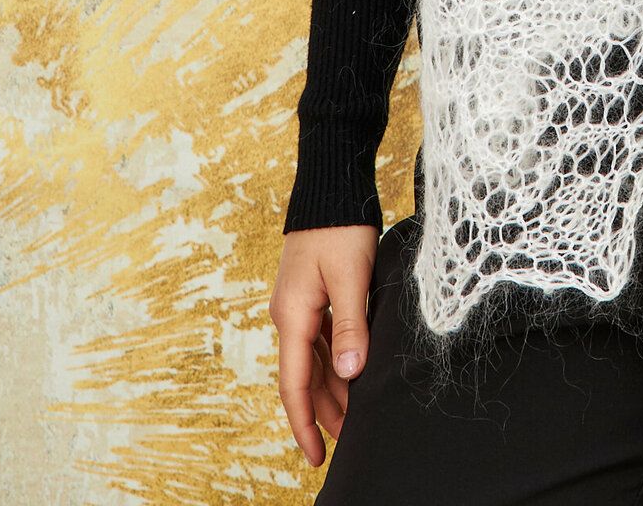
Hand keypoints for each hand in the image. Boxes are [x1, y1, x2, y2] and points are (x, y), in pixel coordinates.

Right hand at [269, 225, 379, 465]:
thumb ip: (351, 325)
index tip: (317, 456)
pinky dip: (334, 359)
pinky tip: (351, 369)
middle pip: (303, 376)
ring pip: (313, 358)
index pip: (294, 385)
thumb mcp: (351, 276)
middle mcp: (290, 313)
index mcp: (293, 315)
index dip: (306, 424)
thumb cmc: (341, 227)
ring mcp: (300, 302)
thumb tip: (349, 372)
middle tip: (346, 441)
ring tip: (352, 415)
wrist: (331, 185)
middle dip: (323, 411)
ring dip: (331, 387)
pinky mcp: (313, 291)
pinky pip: (321, 337)